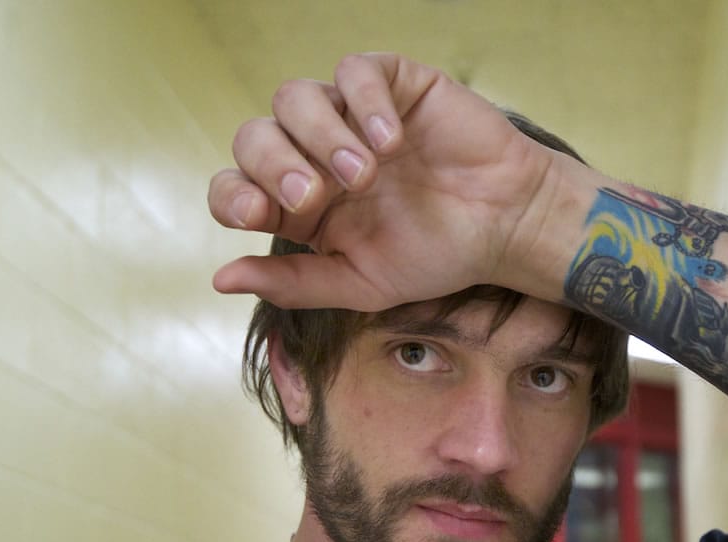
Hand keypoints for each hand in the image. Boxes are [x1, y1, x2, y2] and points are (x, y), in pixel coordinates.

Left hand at [209, 54, 567, 310]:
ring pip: (296, 97)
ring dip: (320, 136)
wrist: (506, 226)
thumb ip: (294, 283)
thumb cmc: (436, 254)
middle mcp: (315, 154)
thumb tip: (221, 279)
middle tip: (316, 198)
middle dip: (275, 166)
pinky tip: (393, 141)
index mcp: (299, 205)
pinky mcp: (391, 83)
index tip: (256, 214)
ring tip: (365, 175)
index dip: (233, 194)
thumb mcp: (360, 283)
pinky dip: (366, 103)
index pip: (236, 187)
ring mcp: (351, 115)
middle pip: (256, 137)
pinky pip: (355, 71)